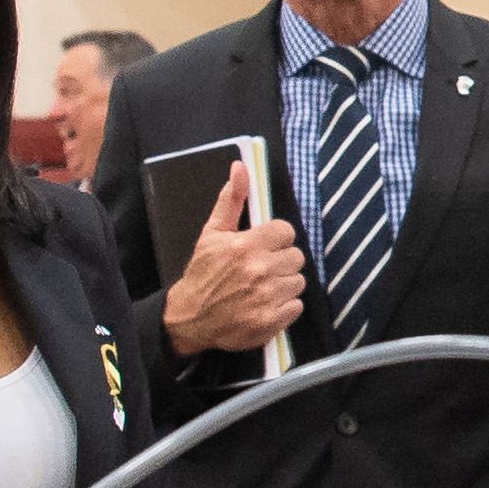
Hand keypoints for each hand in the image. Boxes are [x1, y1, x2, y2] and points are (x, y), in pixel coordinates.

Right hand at [161, 158, 304, 355]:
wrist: (190, 318)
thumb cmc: (203, 274)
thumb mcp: (212, 233)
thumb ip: (232, 200)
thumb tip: (240, 167)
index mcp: (246, 245)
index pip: (286, 232)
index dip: (275, 239)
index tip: (263, 247)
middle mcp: (259, 270)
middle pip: (296, 257)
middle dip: (280, 261)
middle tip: (261, 269)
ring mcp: (266, 297)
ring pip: (298, 281)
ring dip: (283, 284)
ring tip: (261, 288)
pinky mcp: (271, 320)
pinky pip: (297, 305)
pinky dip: (284, 307)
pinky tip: (265, 305)